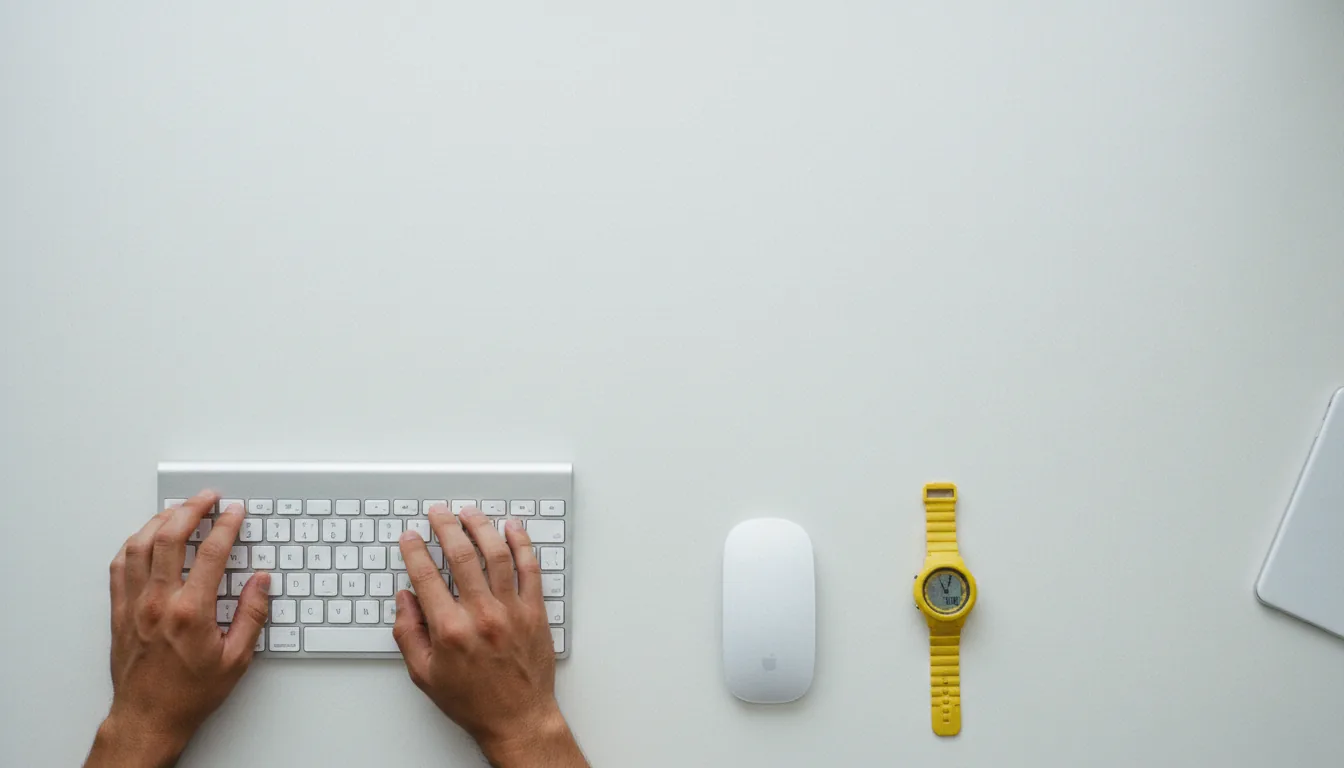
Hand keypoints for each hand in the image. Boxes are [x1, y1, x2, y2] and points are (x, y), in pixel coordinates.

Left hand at [86, 491, 269, 767]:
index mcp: (191, 612)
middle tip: (207, 497)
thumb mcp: (236, 659)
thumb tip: (261, 582)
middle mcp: (158, 602)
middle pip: (169, 537)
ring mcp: (134, 604)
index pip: (210, 553)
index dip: (226, 525)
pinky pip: (119, 566)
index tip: (235, 512)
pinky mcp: (119, 612)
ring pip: (139, 545)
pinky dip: (132, 543)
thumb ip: (252, 615)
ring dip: (159, 520)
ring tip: (177, 509)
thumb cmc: (188, 694)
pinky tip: (144, 537)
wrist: (148, 718)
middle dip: (191, 509)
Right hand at [393, 505, 585, 767]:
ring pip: (496, 554)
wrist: (517, 718)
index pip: (426, 576)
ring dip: (481, 527)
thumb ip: (408, 633)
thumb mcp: (424, 675)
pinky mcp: (535, 611)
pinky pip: (530, 569)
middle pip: (461, 555)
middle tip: (438, 513)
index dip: (415, 551)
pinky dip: (522, 544)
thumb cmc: (473, 701)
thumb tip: (404, 599)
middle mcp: (481, 615)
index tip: (410, 537)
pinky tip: (512, 528)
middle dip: (445, 527)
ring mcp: (511, 610)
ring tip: (469, 512)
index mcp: (450, 630)